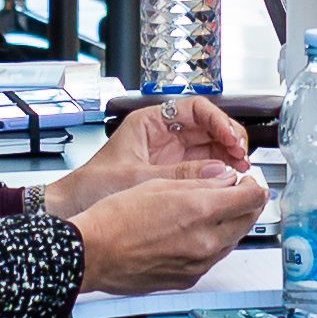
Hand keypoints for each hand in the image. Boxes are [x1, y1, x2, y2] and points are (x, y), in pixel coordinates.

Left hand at [47, 95, 250, 217]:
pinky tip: (227, 182)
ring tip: (240, 171)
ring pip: (211, 147)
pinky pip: (204, 167)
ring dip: (228, 157)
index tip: (232, 138)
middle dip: (229, 139)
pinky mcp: (173, 174)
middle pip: (209, 127)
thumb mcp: (138, 178)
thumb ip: (180, 173)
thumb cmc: (92, 186)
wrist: (73, 208)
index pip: (196, 109)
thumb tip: (218, 171)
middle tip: (242, 157)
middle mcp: (163, 135)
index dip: (219, 121)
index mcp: (150, 123)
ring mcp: (170, 154)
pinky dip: (219, 173)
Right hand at [71, 163, 270, 295]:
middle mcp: (205, 241)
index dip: (253, 186)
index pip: (251, 198)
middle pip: (247, 221)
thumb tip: (225, 181)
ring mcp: (199, 264)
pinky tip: (196, 233)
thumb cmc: (115, 219)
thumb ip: (198, 183)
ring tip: (213, 212)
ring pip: (232, 241)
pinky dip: (212, 244)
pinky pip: (212, 259)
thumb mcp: (158, 184)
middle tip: (237, 194)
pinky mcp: (189, 279)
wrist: (92, 253)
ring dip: (230, 225)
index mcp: (200, 211)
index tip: (249, 182)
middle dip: (247, 205)